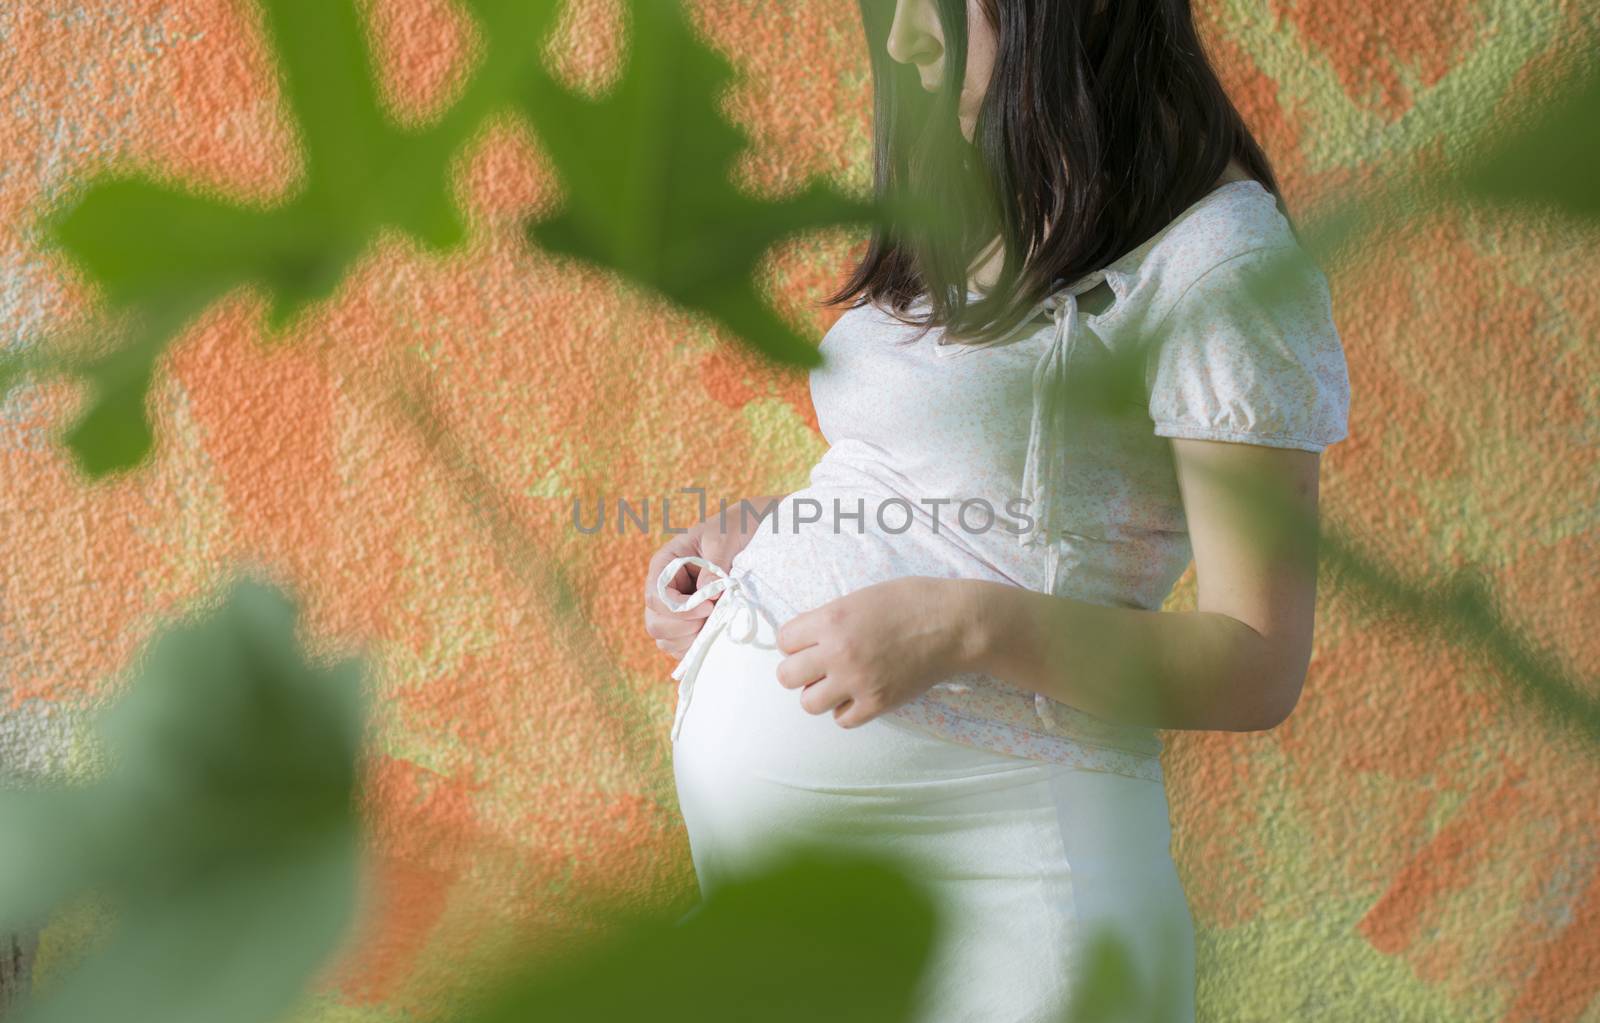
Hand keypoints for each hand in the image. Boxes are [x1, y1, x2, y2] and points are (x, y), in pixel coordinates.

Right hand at [643, 495, 784, 660]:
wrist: (749, 532)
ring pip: (665, 640)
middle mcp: (664, 589)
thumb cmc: (732, 529)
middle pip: (655, 623)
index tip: (708, 607)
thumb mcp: (723, 538)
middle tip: (713, 616)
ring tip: (717, 623)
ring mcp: (674, 609)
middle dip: (684, 627)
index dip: (678, 609)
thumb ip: (714, 564)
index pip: (656, 597)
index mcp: (665, 564)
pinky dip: (696, 647)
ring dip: (691, 639)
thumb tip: (707, 596)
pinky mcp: (688, 624)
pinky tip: (716, 632)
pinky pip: (680, 647)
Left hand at [774, 577, 975, 727]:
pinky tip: (859, 694)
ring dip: (820, 693)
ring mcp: (858, 681)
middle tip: (820, 665)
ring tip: (838, 682)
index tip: (810, 642)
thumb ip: (830, 618)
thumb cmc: (912, 602)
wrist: (955, 624)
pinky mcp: (878, 702)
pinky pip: (843, 720)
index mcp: (831, 619)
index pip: (784, 640)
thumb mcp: (862, 597)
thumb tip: (808, 638)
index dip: (796, 641)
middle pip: (787, 676)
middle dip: (800, 670)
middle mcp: (838, 652)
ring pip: (809, 703)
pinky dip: (847, 710)